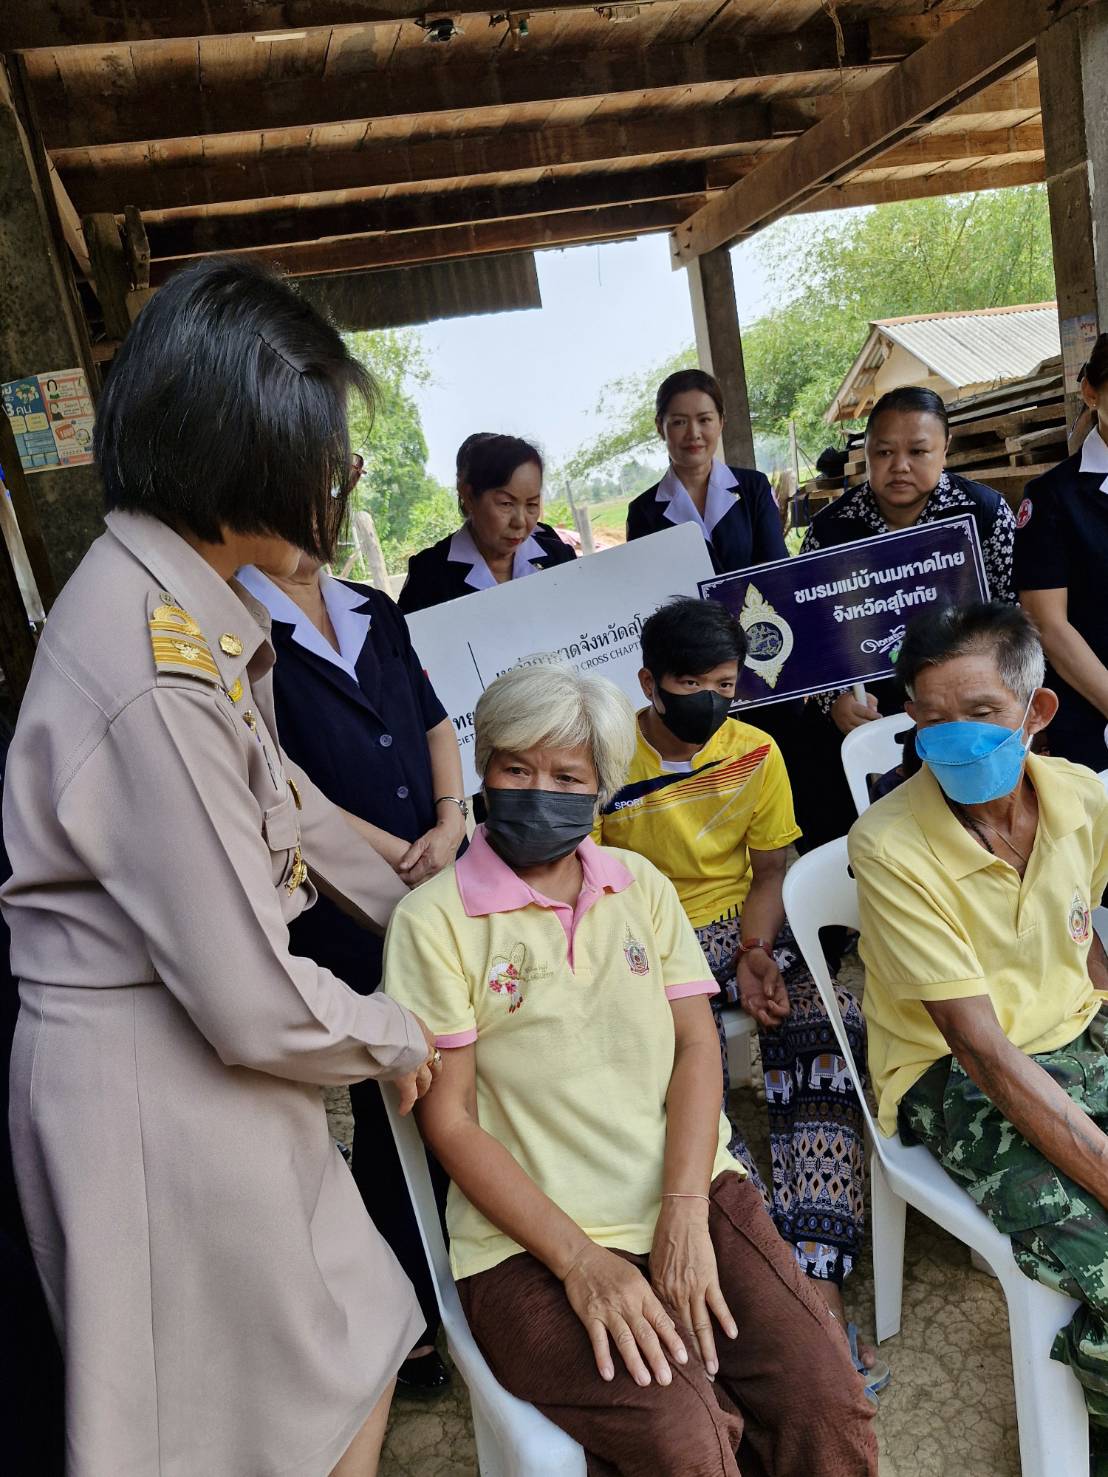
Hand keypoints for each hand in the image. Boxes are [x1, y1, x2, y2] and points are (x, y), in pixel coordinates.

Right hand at [395, 1014, 442, 1115]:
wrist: (386, 1028)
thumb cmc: (387, 1017)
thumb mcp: (396, 1012)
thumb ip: (397, 1019)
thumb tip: (388, 1018)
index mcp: (422, 1031)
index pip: (429, 1042)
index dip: (427, 1050)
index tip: (423, 1053)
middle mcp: (425, 1049)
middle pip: (434, 1064)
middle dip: (433, 1072)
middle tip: (429, 1078)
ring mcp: (418, 1066)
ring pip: (425, 1081)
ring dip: (423, 1088)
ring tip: (419, 1094)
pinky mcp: (407, 1079)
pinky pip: (409, 1095)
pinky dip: (407, 1103)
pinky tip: (403, 1110)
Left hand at [397, 814, 465, 883]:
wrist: (452, 833)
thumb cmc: (437, 836)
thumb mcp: (421, 843)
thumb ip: (411, 856)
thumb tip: (402, 867)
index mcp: (431, 863)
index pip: (413, 878)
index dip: (403, 877)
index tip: (399, 873)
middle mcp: (437, 870)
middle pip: (419, 883)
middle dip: (410, 881)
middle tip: (403, 874)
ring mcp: (442, 872)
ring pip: (426, 883)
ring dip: (417, 880)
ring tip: (411, 873)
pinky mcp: (445, 872)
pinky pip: (432, 879)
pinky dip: (425, 878)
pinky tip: (421, 872)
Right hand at [562, 1241, 687, 1385]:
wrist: (581, 1257)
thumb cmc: (612, 1268)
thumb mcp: (637, 1278)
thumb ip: (652, 1302)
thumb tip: (669, 1325)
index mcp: (642, 1294)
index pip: (661, 1320)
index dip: (672, 1340)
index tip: (684, 1359)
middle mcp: (627, 1303)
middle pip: (645, 1333)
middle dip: (656, 1357)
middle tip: (666, 1380)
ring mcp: (608, 1310)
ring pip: (624, 1338)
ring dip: (634, 1361)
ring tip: (644, 1381)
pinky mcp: (590, 1315)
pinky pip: (597, 1338)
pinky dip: (603, 1356)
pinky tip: (608, 1375)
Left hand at [650, 1198, 735, 1375]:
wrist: (680, 1219)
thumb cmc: (665, 1240)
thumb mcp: (653, 1267)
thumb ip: (656, 1290)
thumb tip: (657, 1310)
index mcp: (660, 1293)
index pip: (666, 1329)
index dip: (672, 1351)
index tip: (676, 1369)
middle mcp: (676, 1295)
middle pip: (684, 1333)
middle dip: (692, 1359)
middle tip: (699, 1382)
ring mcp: (693, 1288)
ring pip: (701, 1325)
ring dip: (707, 1349)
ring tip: (712, 1370)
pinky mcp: (708, 1278)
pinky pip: (717, 1304)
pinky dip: (725, 1319)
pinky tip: (731, 1335)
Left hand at [736, 949, 789, 1027]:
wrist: (748, 958)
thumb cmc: (763, 962)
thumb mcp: (771, 967)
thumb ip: (771, 980)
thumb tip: (769, 994)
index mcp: (780, 995)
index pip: (785, 1011)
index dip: (778, 1012)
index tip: (769, 1002)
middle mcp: (771, 1002)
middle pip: (774, 1021)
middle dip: (767, 1021)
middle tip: (760, 1012)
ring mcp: (760, 1002)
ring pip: (760, 1019)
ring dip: (754, 1014)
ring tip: (749, 1001)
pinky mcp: (749, 1000)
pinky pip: (748, 1011)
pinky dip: (746, 1007)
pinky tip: (744, 996)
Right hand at [831, 690, 878, 734]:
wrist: (836, 706)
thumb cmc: (851, 700)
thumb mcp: (861, 694)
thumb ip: (871, 701)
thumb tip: (875, 710)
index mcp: (850, 705)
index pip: (865, 712)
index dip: (874, 715)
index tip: (879, 716)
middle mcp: (846, 715)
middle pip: (863, 723)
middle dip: (871, 723)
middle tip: (877, 722)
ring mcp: (844, 724)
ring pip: (859, 731)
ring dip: (866, 729)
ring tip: (871, 726)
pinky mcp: (844, 730)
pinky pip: (854, 734)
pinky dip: (860, 733)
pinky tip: (864, 730)